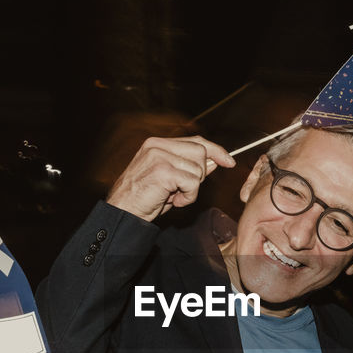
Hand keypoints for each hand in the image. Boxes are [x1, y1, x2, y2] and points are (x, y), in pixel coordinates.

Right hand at [105, 136, 234, 221]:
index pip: (195, 140)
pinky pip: (192, 183)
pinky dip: (188, 197)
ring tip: (174, 197)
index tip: (229, 162)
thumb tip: (215, 161)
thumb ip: (189, 167)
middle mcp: (157, 145)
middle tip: (183, 190)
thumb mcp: (170, 179)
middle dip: (200, 174)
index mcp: (157, 143)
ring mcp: (159, 156)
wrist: (123, 212)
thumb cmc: (144, 199)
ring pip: (198, 169)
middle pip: (200, 152)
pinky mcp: (163, 171)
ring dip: (192, 189)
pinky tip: (172, 201)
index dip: (216, 150)